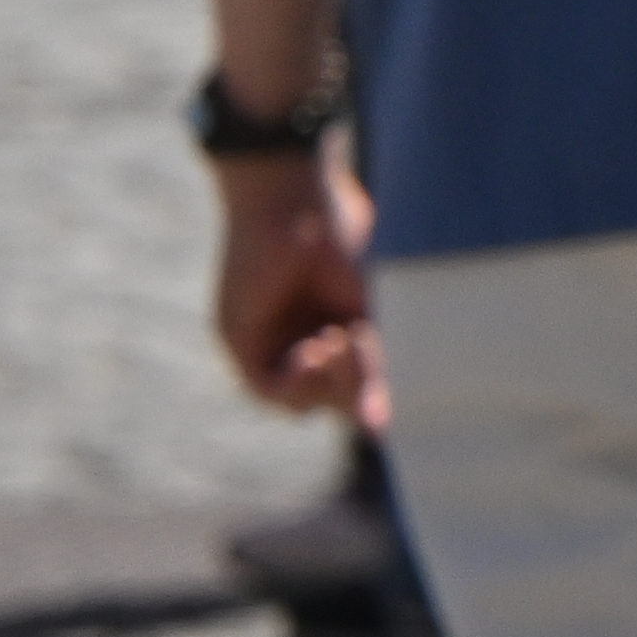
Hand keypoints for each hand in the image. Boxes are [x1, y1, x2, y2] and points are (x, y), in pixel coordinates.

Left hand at [210, 151, 380, 427]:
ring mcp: (273, 343)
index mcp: (345, 326)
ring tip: (337, 342)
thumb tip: (383, 432)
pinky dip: (296, 382)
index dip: (378, 395)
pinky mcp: (241, 342)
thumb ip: (375, 370)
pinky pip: (267, 389)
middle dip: (355, 386)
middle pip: (334, 400)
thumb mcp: (375, 312)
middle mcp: (308, 339)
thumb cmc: (347, 241)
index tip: (395, 396)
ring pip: (301, 401)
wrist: (296, 204)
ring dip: (327, 383)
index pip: (360, 384)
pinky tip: (313, 350)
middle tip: (362, 345)